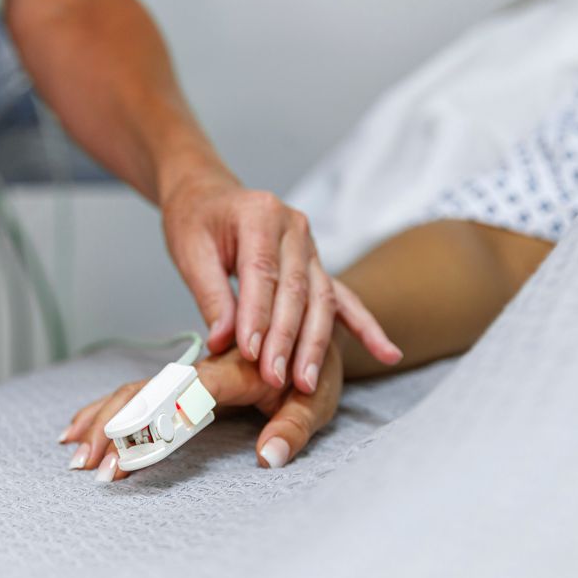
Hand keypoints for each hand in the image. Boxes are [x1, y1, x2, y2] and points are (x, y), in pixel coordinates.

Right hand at [59, 343, 343, 480]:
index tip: (120, 457)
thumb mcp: (317, 403)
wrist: (315, 338)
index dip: (147, 425)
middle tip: (85, 464)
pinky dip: (109, 410)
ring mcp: (192, 377)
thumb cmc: (315, 374)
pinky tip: (79, 426)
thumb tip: (267, 458)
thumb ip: (293, 430)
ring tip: (72, 451)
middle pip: (147, 394)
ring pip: (138, 393)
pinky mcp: (186, 386)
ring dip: (103, 420)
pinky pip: (142, 395)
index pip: (180, 398)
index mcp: (234, 369)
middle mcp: (205, 368)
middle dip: (112, 428)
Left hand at [160, 180, 400, 393]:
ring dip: (315, 344)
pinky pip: (343, 297)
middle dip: (287, 339)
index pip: (262, 273)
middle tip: (274, 379)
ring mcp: (311, 246)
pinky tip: (387, 353)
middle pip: (296, 290)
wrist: (208, 194)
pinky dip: (365, 327)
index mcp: (260, 214)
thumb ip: (210, 295)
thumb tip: (223, 341)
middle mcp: (294, 227)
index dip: (258, 316)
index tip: (251, 354)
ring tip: (307, 383)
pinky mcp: (317, 265)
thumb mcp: (190, 251)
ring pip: (320, 299)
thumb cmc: (196, 220)